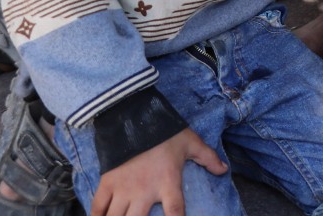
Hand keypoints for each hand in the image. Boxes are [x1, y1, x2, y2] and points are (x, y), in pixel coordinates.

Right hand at [92, 127, 226, 215]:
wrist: (134, 116)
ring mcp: (123, 189)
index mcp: (167, 182)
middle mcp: (144, 190)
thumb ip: (208, 157)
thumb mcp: (191, 142)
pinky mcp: (107, 183)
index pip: (175, 211)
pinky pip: (98, 207)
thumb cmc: (165, 132)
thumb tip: (224, 169)